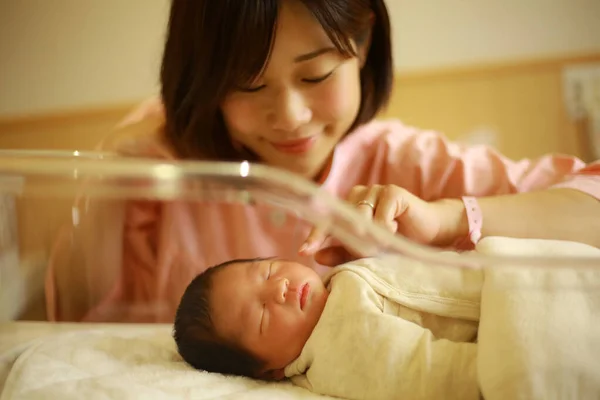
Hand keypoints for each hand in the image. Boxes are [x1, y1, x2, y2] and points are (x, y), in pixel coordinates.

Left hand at [300, 184, 467, 265]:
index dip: (315, 235)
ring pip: (361, 218)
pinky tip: (396, 233)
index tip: (303, 252)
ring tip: (382, 247)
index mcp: (349, 207)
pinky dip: (385, 229)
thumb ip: (343, 252)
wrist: (432, 232)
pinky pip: (381, 214)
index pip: (326, 220)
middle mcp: (359, 195)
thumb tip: (316, 257)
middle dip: (350, 242)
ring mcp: (375, 190)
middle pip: (342, 220)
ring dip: (369, 238)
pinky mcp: (393, 192)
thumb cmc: (398, 241)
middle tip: (362, 254)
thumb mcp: (367, 251)